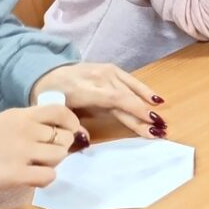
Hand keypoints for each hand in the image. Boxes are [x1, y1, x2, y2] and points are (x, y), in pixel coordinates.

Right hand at [0, 103, 84, 196]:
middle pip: (64, 137)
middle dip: (61, 148)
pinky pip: (49, 176)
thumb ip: (26, 126)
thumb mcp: (0, 125)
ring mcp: (22, 151)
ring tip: (34, 167)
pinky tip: (30, 180)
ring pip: (59, 156)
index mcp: (19, 115)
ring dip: (52, 164)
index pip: (60, 111)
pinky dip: (44, 180)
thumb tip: (54, 133)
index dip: (71, 123)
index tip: (70, 132)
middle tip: (45, 156)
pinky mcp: (17, 174)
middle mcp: (24, 129)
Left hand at [32, 62, 167, 138]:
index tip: (149, 126)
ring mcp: (106, 71)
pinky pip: (131, 80)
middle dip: (144, 114)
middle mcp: (98, 77)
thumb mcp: (54, 113)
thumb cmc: (51, 97)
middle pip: (126, 97)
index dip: (133, 112)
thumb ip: (71, 126)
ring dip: (148, 104)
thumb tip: (87, 140)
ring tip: (162, 119)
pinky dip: (144, 90)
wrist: (46, 73)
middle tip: (161, 130)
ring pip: (131, 88)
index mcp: (83, 89)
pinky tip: (157, 100)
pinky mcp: (111, 68)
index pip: (115, 100)